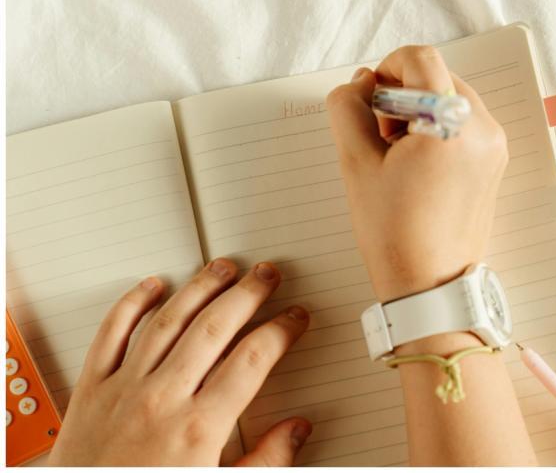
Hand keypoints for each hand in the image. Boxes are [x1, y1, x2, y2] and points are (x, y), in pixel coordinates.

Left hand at [48, 259, 310, 465]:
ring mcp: (123, 390)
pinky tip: (152, 285)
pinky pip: (111, 334)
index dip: (280, 331)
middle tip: (267, 275)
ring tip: (223, 268)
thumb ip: (266, 462)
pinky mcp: (92, 390)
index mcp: (198, 429)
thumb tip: (296, 431)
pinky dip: (131, 304)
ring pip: (168, 321)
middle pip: (214, 327)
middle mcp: (161, 400)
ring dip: (200, 287)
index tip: (294, 319)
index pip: (252, 359)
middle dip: (247, 294)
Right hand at [326, 46, 507, 302]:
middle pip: (438, 77)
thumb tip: (359, 85)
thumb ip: (348, 108)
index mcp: (451, 124)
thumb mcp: (356, 164)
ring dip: (419, 110)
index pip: (421, 60)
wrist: (430, 285)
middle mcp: (483, 128)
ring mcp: (494, 146)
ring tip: (396, 152)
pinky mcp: (494, 162)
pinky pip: (464, 123)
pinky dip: (438, 128)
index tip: (371, 96)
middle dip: (402, 93)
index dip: (388, 67)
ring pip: (451, 98)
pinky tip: (417, 163)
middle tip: (379, 133)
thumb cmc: (393, 232)